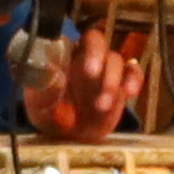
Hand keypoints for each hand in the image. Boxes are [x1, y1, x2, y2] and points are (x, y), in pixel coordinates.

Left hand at [20, 28, 139, 139]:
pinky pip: (133, 72)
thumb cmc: (50, 114)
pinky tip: (130, 92)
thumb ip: (44, 89)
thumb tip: (53, 74)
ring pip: (115, 59)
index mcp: (62, 56)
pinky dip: (135, 78)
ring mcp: (104, 69)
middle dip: (96, 54)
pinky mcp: (121, 83)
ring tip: (102, 106)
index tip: (68, 61)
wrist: (70, 135)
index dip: (67, 45)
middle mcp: (84, 57)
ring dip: (111, 79)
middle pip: (96, 41)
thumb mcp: (39, 104)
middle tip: (91, 73)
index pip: (69, 38)